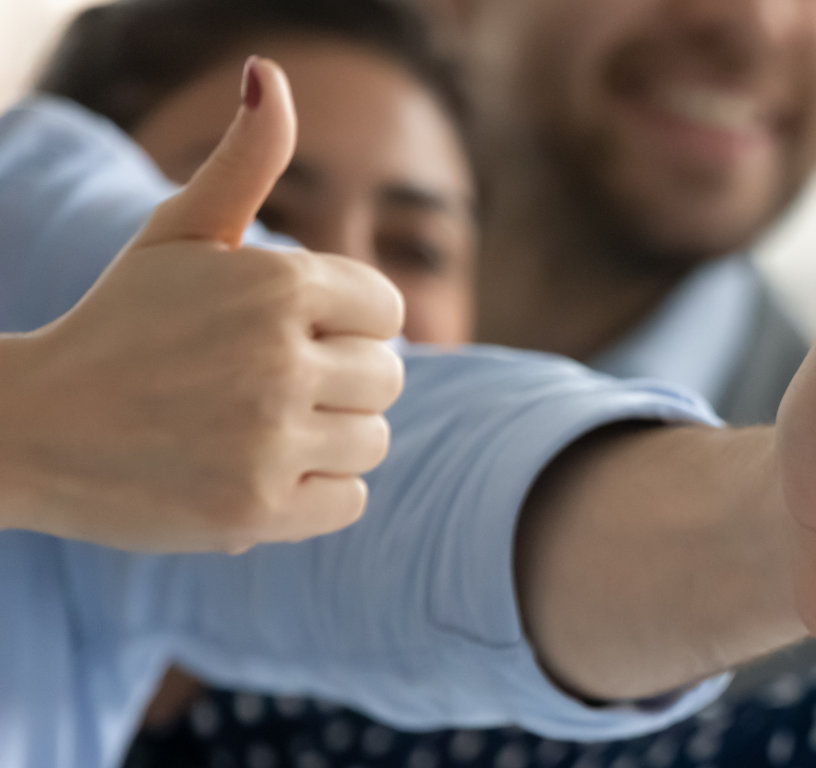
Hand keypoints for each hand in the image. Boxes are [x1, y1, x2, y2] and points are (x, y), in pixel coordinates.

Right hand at [0, 58, 403, 552]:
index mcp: (276, 285)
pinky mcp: (257, 510)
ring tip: (253, 426)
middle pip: (386, 377)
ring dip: (327, 437)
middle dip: (337, 381)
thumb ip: (242, 163)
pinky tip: (254, 470)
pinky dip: (314, 493)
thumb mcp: (178, 234)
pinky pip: (352, 499)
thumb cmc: (120, 324)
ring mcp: (268, 439)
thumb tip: (270, 75)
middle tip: (261, 385)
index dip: (343, 325)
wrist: (32, 428)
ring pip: (373, 439)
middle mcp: (279, 360)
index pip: (387, 310)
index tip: (286, 334)